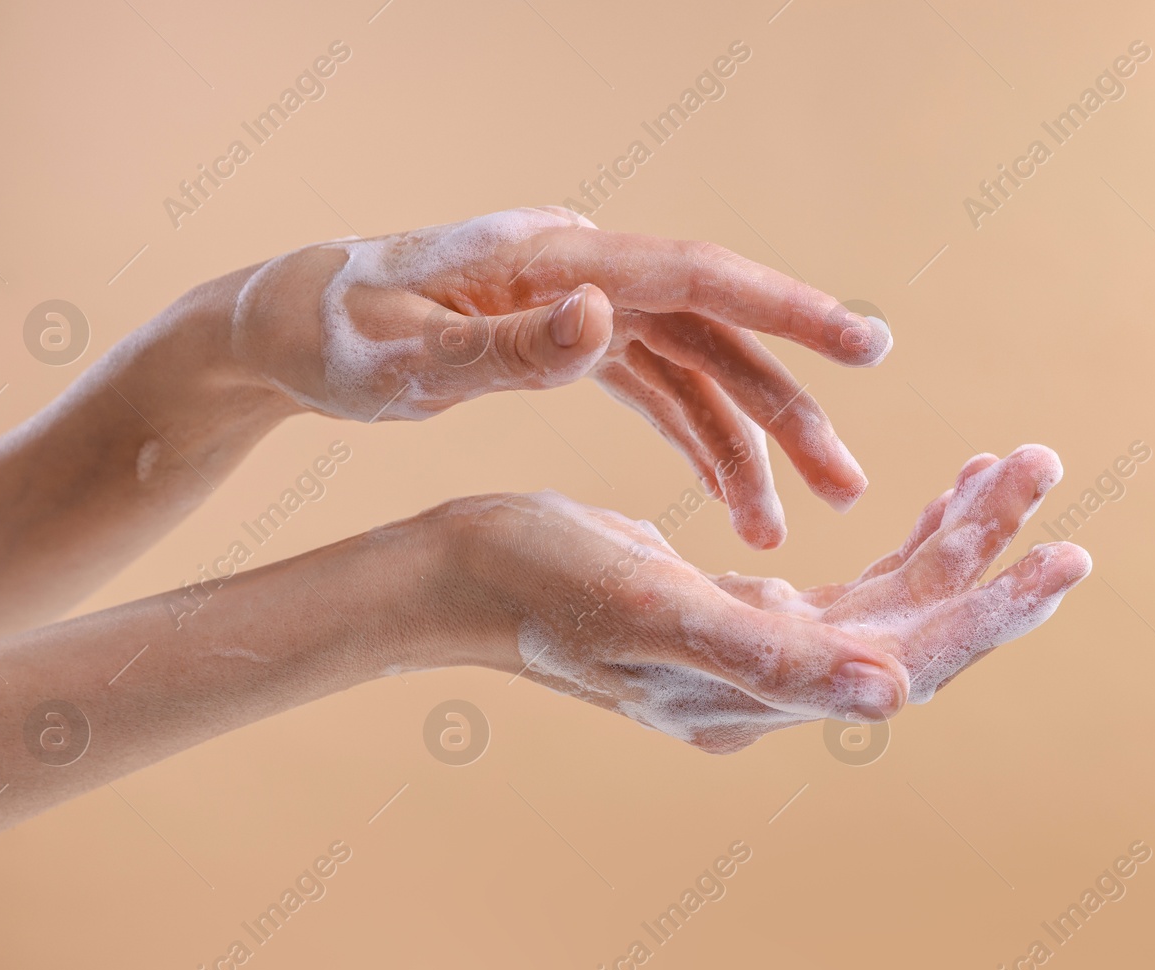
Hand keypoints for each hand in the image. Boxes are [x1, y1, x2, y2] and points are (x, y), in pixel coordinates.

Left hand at [229, 207, 893, 547]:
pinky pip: (657, 390)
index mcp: (553, 261)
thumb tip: (605, 313)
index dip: (786, 309)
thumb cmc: (333, 337)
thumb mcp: (401, 359)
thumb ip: (503, 349)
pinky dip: (695, 442)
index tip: (866, 343)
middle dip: (787, 408)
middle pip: (715, 333)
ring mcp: (583, 306)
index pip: (694, 276)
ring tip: (789, 522)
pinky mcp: (572, 338)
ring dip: (748, 443)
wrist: (288, 324)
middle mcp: (584, 275)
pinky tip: (729, 499)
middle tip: (848, 484)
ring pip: (697, 369)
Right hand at [435, 445, 1089, 752]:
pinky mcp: (743, 613)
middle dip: (985, 552)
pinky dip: (899, 538)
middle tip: (1047, 467)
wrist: (463, 573)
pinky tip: (930, 499)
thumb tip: (894, 691)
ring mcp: (762, 653)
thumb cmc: (539, 581)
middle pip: (912, 625)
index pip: (906, 660)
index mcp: (760, 695)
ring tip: (1009, 465)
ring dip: (950, 535)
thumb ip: (766, 652)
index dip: (986, 612)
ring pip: (889, 599)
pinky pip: (851, 585)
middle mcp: (774, 685)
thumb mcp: (647, 607)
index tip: (1064, 556)